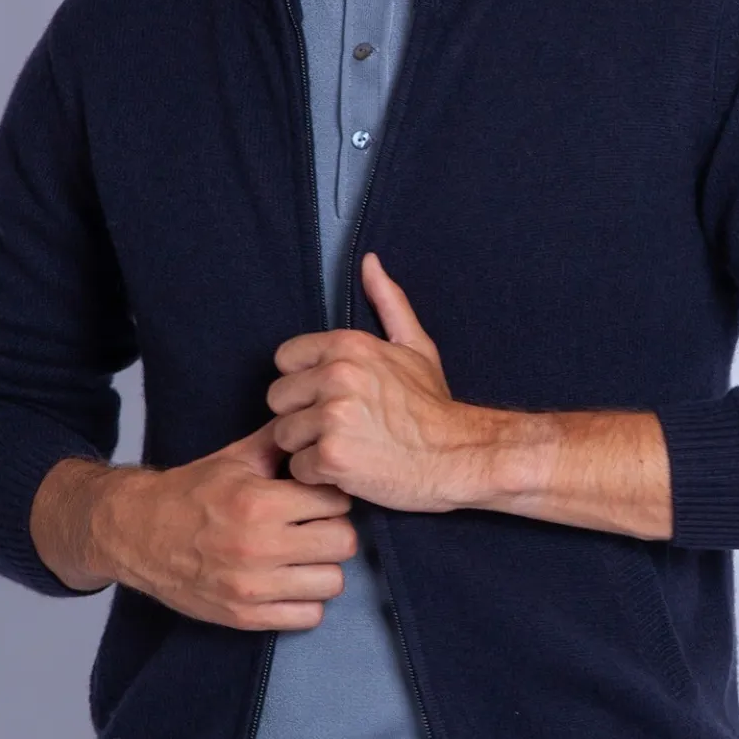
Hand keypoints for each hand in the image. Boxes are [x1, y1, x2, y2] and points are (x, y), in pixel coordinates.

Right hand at [31, 421, 357, 629]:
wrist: (135, 533)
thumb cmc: (191, 491)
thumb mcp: (235, 458)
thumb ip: (280, 441)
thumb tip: (317, 421)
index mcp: (260, 503)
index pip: (337, 502)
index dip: (332, 497)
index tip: (319, 498)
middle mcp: (259, 547)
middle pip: (343, 543)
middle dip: (334, 531)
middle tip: (316, 527)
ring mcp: (251, 587)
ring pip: (332, 582)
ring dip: (323, 567)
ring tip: (304, 555)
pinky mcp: (243, 616)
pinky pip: (308, 617)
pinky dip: (307, 601)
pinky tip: (291, 582)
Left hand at [265, 253, 496, 510]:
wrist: (460, 456)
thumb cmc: (433, 407)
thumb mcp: (415, 347)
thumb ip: (388, 303)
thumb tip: (369, 262)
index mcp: (347, 346)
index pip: (285, 360)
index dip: (305, 383)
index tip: (333, 398)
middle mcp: (336, 376)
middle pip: (279, 400)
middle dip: (303, 417)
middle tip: (342, 429)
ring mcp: (332, 417)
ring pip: (284, 436)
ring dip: (310, 449)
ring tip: (350, 449)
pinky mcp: (331, 456)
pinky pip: (299, 468)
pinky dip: (321, 477)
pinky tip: (351, 471)